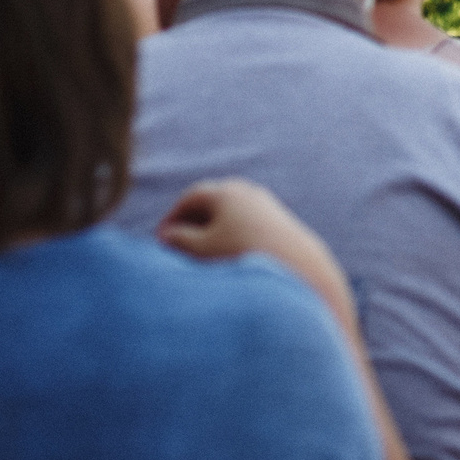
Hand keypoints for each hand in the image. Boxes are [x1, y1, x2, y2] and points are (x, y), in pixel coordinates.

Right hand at [158, 179, 348, 314]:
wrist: (297, 268)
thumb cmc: (243, 257)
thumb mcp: (201, 249)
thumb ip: (179, 239)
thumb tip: (168, 235)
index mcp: (227, 191)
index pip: (191, 197)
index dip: (173, 217)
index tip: (161, 240)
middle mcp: (249, 192)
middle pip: (213, 203)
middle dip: (192, 223)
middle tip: (178, 246)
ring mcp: (268, 205)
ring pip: (232, 215)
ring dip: (213, 231)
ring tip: (201, 256)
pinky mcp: (282, 223)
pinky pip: (249, 225)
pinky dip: (233, 236)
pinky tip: (229, 259)